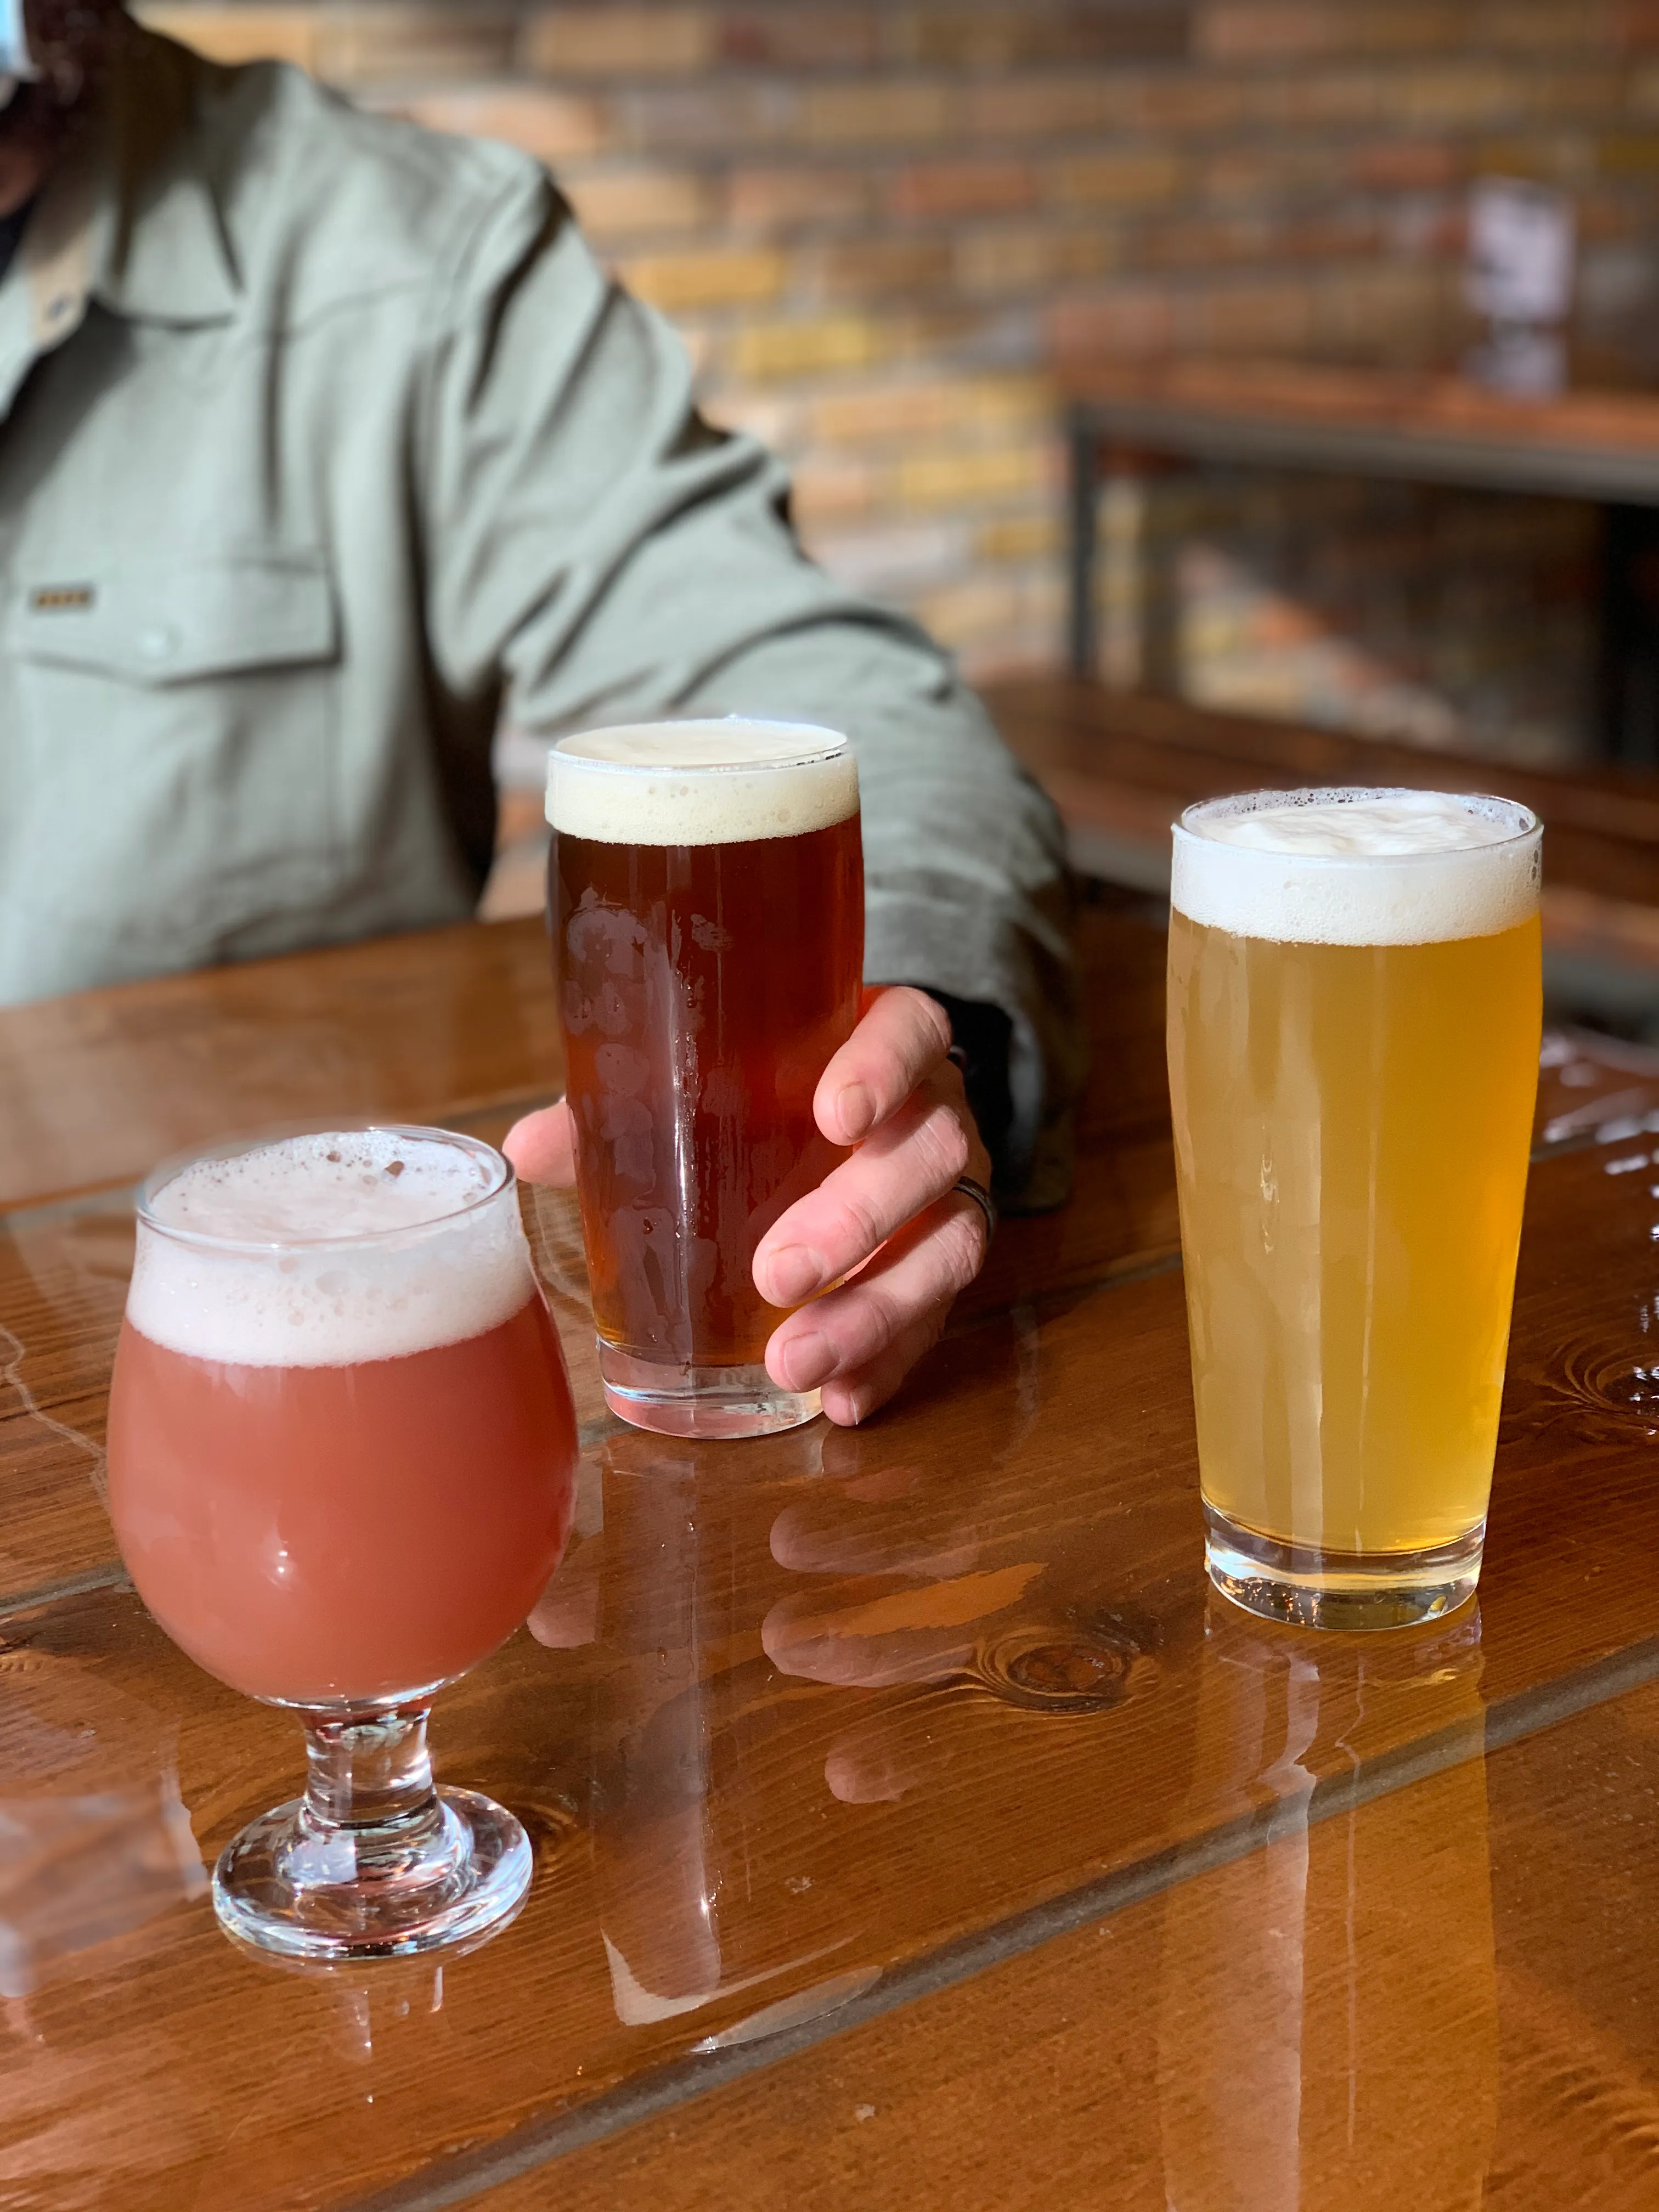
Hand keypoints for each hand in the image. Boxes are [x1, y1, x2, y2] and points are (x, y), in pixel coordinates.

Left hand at [503, 985, 992, 1426]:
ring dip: (873, 1311)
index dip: (885, 1067)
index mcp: (883, 1042)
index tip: (835, 1115)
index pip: (912, 1030)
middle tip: (777, 1273)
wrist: (852, 1122)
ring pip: (948, 1245)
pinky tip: (839, 1400)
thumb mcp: (710, 1084)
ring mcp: (948, 1194)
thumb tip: (528, 1147)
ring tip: (793, 1362)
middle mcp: (931, 1113)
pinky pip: (937, 1320)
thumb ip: (630, 1105)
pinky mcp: (942, 1265)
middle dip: (856, 1217)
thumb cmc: (767, 1091)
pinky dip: (888, 1364)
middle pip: (931, 1151)